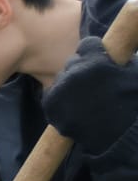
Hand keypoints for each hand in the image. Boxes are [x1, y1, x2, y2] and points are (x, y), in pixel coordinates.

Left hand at [43, 34, 137, 154]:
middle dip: (81, 69)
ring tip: (83, 98)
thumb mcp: (132, 75)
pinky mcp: (50, 106)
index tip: (98, 58)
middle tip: (91, 83)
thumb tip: (115, 56)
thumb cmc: (130, 103)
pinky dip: (59, 100)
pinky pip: (51, 96)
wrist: (117, 135)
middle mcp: (74, 72)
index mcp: (96, 61)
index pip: (87, 44)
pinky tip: (72, 107)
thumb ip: (120, 62)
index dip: (94, 52)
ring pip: (61, 79)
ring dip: (69, 85)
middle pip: (72, 62)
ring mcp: (60, 90)